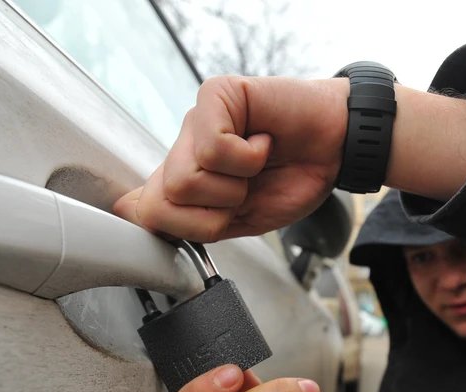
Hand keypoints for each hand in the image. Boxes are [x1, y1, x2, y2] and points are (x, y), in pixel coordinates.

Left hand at [114, 76, 349, 242]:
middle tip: (246, 189)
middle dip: (216, 209)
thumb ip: (188, 222)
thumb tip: (127, 210)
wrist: (337, 150)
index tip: (217, 218)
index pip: (146, 208)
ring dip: (234, 184)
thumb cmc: (294, 178)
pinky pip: (212, 148)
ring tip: (256, 163)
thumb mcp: (238, 219)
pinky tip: (263, 141)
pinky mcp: (215, 95)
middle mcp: (185, 147)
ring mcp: (197, 120)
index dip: (179, 224)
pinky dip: (248, 157)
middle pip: (164, 200)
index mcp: (187, 178)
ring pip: (185, 177)